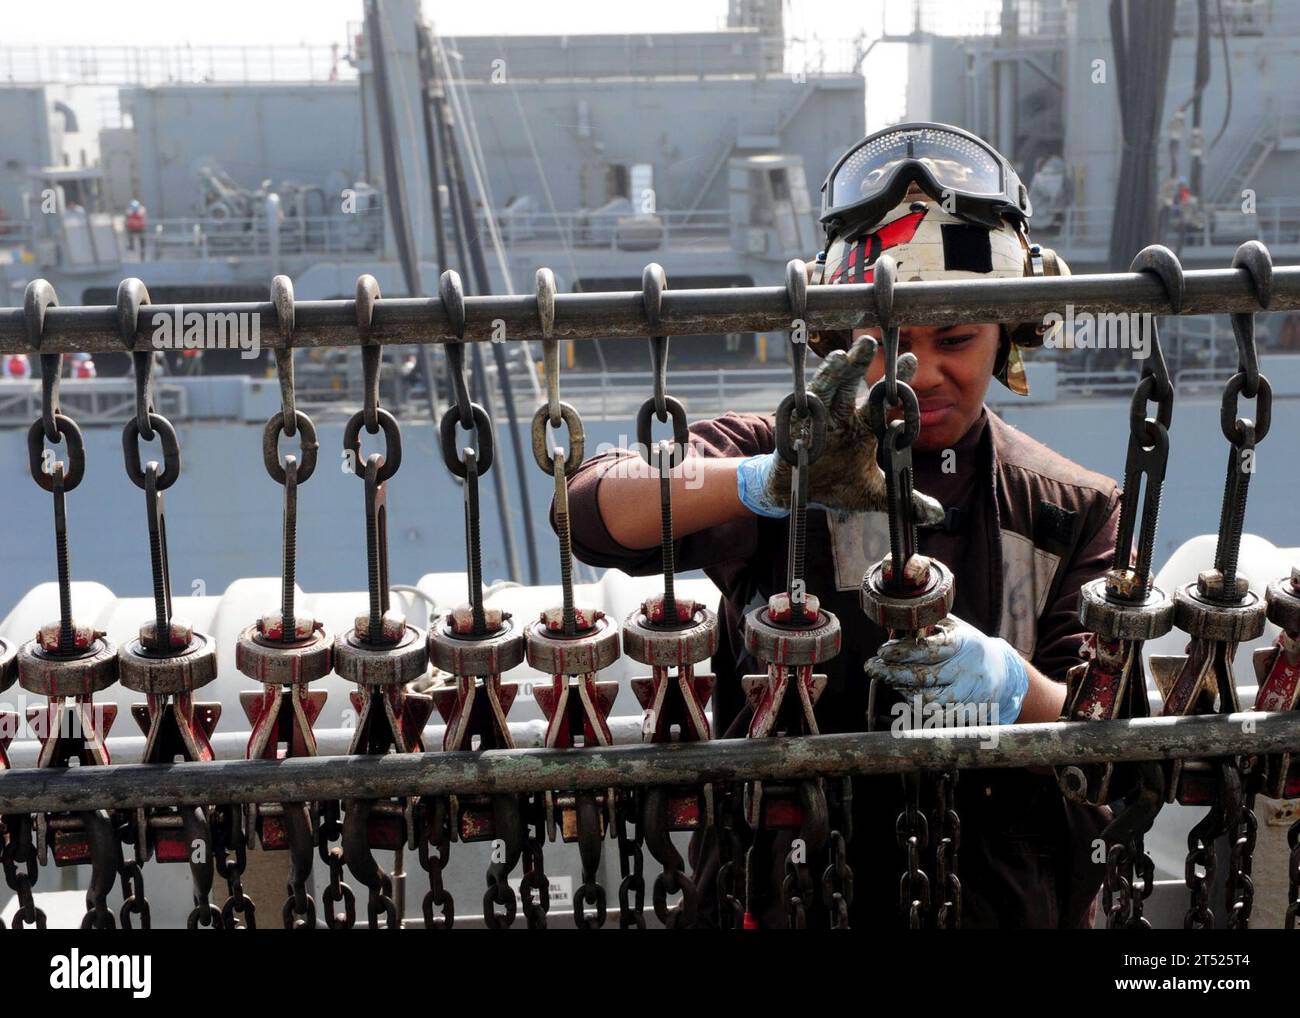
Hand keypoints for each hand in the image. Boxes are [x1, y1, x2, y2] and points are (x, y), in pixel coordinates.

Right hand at [735, 334, 942, 522]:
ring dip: (834, 374)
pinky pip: (800, 413)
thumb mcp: (873, 495)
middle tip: (872, 342)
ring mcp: (818, 422)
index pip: (881, 401)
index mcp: (863, 428)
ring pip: (826, 392)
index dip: (896, 382)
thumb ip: (905, 502)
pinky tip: (810, 389)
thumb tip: (939, 515)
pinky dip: (806, 400)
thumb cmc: (835, 486)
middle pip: (852, 386)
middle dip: (861, 365)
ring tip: (844, 356)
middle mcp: (842, 418)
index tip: (911, 359)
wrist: (797, 495)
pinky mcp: (796, 433)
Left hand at [865, 614, 1028, 723]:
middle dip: (892, 673)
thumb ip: (928, 625)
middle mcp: (967, 670)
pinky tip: (906, 695)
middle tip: (871, 668)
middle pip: (924, 677)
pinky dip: (917, 707)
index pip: (929, 649)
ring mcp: (968, 694)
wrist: (1002, 673)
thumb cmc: (968, 646)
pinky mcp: (968, 712)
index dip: (902, 652)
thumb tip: (895, 624)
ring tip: (889, 680)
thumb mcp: (954, 628)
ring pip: (929, 700)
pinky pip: (937, 716)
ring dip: (903, 691)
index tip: (882, 651)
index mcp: (963, 644)